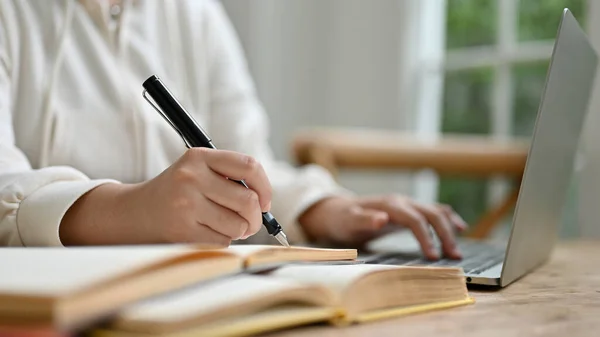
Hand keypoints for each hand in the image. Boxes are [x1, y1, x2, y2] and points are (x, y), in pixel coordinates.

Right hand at [60, 148, 271, 246]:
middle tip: (251, 223)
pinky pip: (222, 241)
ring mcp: (185, 204)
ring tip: (225, 226)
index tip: (265, 201)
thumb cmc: (178, 192)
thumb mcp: (197, 171)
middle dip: (256, 218)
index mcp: (199, 156)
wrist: (134, 213)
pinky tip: (207, 233)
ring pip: (238, 225)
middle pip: (248, 201)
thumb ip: (230, 177)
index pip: (249, 166)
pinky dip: (223, 241)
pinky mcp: (182, 230)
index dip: (265, 187)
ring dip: (239, 231)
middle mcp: (191, 177)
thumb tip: (265, 202)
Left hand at [298, 195, 466, 259]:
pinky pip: (432, 212)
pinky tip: (459, 227)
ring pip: (435, 211)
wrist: (336, 210)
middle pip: (431, 214)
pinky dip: (447, 219)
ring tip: (458, 249)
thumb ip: (364, 219)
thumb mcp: (348, 221)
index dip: (426, 237)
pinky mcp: (407, 211)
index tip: (434, 257)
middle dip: (445, 234)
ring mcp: (406, 205)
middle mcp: (402, 202)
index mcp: (390, 204)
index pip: (415, 220)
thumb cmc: (342, 218)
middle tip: (454, 256)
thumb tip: (381, 218)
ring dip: (449, 227)